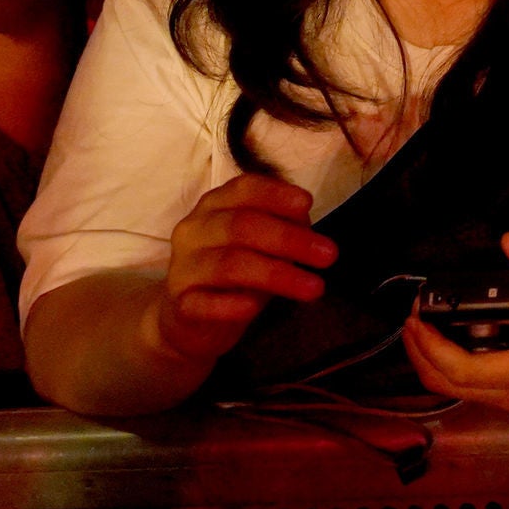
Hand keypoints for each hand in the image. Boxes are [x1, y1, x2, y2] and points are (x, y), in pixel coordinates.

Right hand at [147, 174, 336, 374]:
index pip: (244, 189)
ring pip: (229, 265)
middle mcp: (194, 230)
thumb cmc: (235, 272)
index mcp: (215, 205)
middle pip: (241, 226)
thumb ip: (282, 230)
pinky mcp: (179, 305)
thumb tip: (306, 225)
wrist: (189, 319)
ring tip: (314, 287)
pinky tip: (253, 308)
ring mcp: (183, 268)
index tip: (308, 205)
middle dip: (290, 239)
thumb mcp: (262, 245)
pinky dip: (230, 304)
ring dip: (277, 275)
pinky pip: (203, 303)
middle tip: (329, 255)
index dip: (276, 195)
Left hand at [400, 230, 508, 413]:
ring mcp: (508, 402)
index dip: (431, 346)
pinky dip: (441, 368)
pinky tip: (435, 343)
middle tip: (410, 317)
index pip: (463, 368)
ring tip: (417, 327)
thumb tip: (507, 240)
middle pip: (447, 383)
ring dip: (426, 362)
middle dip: (419, 352)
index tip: (417, 318)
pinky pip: (461, 389)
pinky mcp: (504, 400)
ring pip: (449, 390)